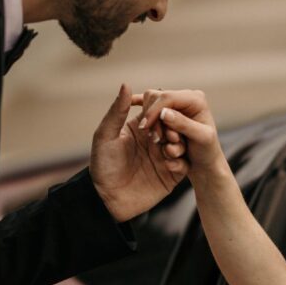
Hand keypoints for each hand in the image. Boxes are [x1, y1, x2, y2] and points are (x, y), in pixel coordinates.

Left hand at [89, 84, 188, 222]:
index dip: (161, 112)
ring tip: (167, 150)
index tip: (158, 118)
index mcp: (140, 127)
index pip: (158, 111)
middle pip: (174, 126)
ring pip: (181, 145)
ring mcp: (163, 158)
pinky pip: (183, 165)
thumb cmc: (102, 166)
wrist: (106, 200)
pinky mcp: (170, 176)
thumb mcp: (106, 136)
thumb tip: (126, 84)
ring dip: (178, 145)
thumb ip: (117, 111)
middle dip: (173, 128)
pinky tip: (168, 165)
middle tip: (166, 136)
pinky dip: (179, 162)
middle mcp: (154, 140)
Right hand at [132, 89, 226, 176]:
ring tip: (162, 143)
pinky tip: (134, 111)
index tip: (145, 128)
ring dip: (152, 126)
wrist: (206, 166)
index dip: (154, 111)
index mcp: (195, 100)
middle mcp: (184, 99)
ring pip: (150, 106)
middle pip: (155, 97)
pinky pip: (147, 108)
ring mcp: (174, 108)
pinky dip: (141, 111)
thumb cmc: (208, 153)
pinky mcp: (166, 116)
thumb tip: (164, 112)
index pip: (167, 97)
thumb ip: (184, 124)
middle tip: (156, 139)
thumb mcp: (201, 138)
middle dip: (151, 118)